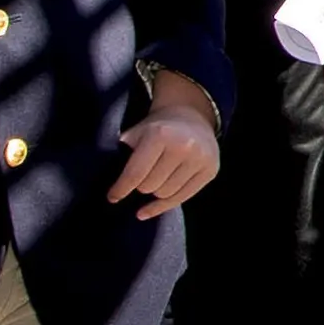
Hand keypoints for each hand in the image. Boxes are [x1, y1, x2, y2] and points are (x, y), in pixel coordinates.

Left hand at [110, 72, 221, 217]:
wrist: (191, 116)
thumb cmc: (159, 128)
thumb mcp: (137, 132)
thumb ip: (124, 154)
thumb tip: (114, 187)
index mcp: (160, 134)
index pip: (135, 173)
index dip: (120, 189)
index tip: (112, 197)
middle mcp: (182, 146)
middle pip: (150, 186)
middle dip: (140, 186)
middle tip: (139, 178)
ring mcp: (199, 158)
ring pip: (165, 194)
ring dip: (155, 192)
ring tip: (154, 180)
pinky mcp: (210, 170)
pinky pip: (183, 197)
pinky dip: (164, 206)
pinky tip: (150, 208)